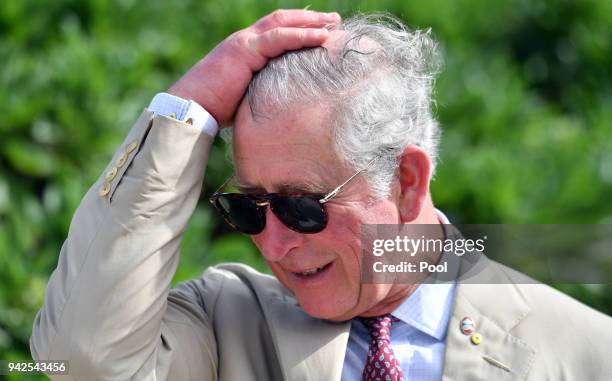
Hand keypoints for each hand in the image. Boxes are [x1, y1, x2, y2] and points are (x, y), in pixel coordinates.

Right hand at [168, 9, 340, 125]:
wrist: (192, 108)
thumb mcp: (247, 96)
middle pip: (283, 21)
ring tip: (333, 24)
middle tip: (335, 21)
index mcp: (246, 50)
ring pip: (283, 23)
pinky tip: (320, 36)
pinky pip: (278, 38)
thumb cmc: (216, 109)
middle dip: (311, 19)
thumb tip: (284, 105)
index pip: (277, 32)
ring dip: (310, 22)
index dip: (300, 29)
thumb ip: (264, 91)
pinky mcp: (245, 50)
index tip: (323, 31)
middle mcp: (246, 41)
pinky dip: (301, 35)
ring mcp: (244, 43)